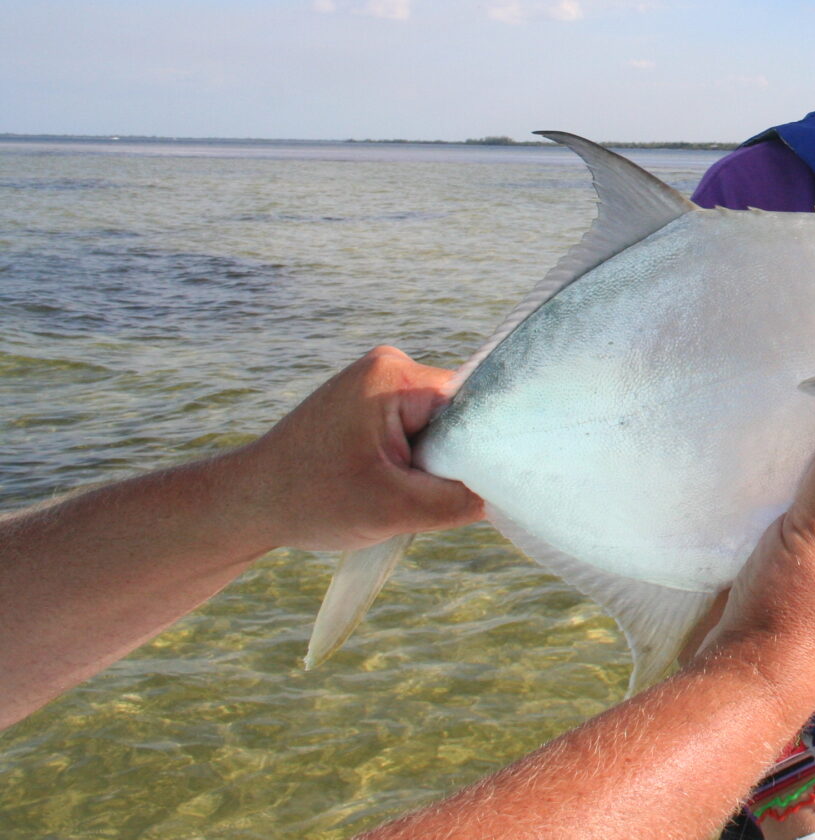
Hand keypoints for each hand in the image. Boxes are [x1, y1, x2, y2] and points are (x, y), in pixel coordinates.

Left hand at [228, 346, 483, 551]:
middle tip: (421, 497)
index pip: (471, 406)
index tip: (475, 487)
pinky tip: (385, 485)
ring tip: (394, 492)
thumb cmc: (310, 501)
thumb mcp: (395, 509)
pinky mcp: (365, 404)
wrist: (244, 505)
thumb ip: (459, 499)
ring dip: (427, 465)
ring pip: (435, 428)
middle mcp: (387, 366)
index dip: (480, 449)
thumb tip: (509, 491)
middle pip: (455, 416)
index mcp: (394, 375)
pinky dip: (409, 462)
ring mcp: (374, 383)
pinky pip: (412, 431)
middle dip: (448, 460)